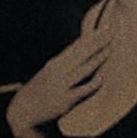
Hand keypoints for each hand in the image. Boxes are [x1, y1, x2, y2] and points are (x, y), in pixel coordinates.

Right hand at [4, 13, 112, 137]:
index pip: (78, 46)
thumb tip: (86, 54)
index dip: (93, 36)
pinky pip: (82, 90)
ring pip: (84, 69)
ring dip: (98, 58)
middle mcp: (59, 71)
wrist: (23, 110)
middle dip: (98, 41)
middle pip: (82, 53)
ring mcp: (62, 85)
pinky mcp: (65, 100)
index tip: (106, 27)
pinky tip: (102, 78)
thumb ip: (67, 64)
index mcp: (56, 63)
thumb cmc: (41, 90)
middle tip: (113, 30)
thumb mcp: (51, 72)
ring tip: (111, 49)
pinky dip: (93, 84)